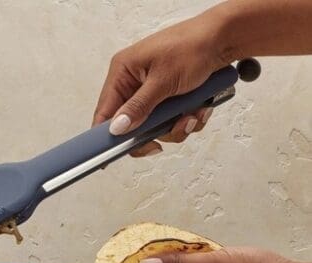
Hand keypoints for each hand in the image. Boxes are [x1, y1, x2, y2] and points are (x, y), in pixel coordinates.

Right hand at [93, 12, 227, 155]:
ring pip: (153, 128)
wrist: (225, 39)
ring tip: (192, 114)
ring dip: (176, 127)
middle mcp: (133, 84)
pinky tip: (198, 109)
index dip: (108, 136)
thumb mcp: (163, 79)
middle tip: (174, 128)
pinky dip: (185, 121)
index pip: (105, 112)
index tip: (114, 154)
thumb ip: (138, 107)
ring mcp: (150, 93)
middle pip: (131, 126)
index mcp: (123, 72)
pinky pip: (169, 123)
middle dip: (156, 131)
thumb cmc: (193, 46)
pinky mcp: (167, 100)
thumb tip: (117, 128)